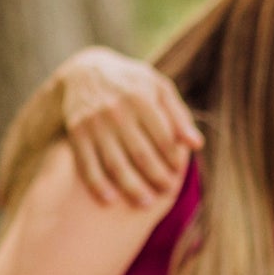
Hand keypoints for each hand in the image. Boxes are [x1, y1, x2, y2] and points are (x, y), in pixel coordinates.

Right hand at [59, 46, 203, 205]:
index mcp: (141, 99)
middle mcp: (116, 112)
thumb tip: (197, 144)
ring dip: (130, 186)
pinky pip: (86, 163)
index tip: (178, 172)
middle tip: (165, 191)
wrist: (84, 72)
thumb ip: (178, 115)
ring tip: (145, 203)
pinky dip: (97, 183)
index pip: (162, 137)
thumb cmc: (132, 83)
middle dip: (156, 177)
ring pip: (115, 163)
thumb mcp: (159, 88)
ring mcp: (94, 123)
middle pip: (140, 154)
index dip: (172, 158)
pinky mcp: (76, 133)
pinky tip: (110, 199)